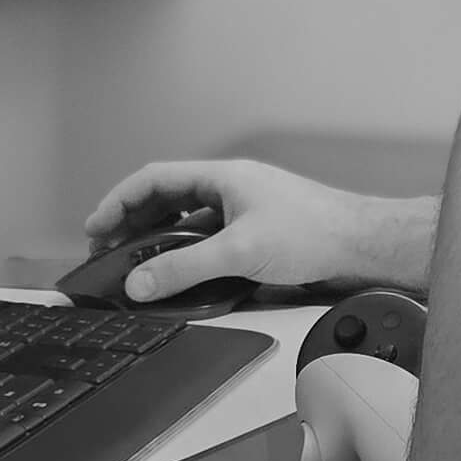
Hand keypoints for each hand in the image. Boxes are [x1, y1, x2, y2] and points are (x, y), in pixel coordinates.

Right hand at [81, 159, 428, 302]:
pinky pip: (209, 242)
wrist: (363, 246)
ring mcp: (245, 213)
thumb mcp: (239, 252)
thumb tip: (139, 282)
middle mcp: (232, 190)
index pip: (155, 180)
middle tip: (108, 252)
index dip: (119, 202)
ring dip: (159, 243)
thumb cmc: (316, 233)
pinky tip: (180, 277)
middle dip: (133, 224)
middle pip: (167, 200)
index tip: (96, 229)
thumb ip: (184, 269)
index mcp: (223, 178)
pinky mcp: (257, 237)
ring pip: (187, 224)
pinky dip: (187, 256)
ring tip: (136, 267)